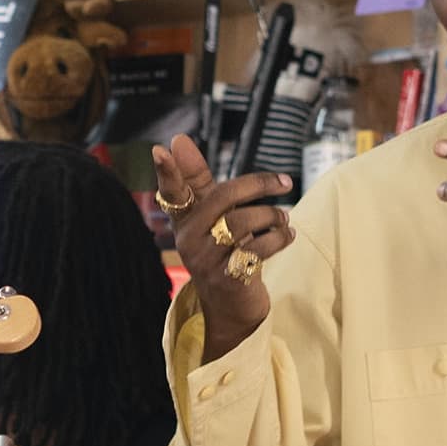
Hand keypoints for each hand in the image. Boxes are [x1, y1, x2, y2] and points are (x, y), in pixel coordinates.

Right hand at [151, 134, 294, 361]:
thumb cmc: (221, 249)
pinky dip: (279, 238)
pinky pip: (258, 248)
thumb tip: (177, 139)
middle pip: (222, 198)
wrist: (231, 307)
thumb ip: (197, 178)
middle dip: (258, 184)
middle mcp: (188, 240)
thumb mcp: (210, 214)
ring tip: (284, 219)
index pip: (172, 191)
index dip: (167, 172)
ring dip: (273, 216)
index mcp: (183, 220)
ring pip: (243, 222)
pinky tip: (287, 235)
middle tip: (284, 182)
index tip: (159, 150)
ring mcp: (206, 261)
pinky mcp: (227, 279)